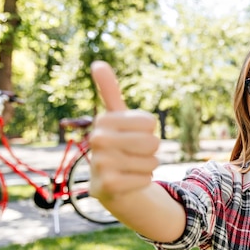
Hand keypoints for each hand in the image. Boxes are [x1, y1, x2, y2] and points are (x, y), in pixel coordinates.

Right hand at [89, 61, 159, 201]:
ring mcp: (100, 164)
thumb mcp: (117, 119)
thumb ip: (110, 92)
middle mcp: (96, 140)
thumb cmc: (119, 145)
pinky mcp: (107, 186)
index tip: (133, 134)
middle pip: (152, 142)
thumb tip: (97, 63)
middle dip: (151, 151)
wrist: (111, 184)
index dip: (149, 131)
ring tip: (130, 167)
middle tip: (135, 154)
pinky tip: (128, 181)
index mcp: (103, 120)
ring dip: (148, 167)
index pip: (149, 123)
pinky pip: (145, 179)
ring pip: (151, 162)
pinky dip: (143, 181)